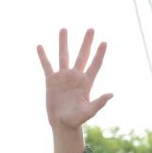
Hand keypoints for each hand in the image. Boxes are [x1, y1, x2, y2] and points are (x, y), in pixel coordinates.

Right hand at [37, 28, 112, 152]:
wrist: (62, 124)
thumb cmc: (77, 119)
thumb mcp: (89, 111)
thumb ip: (99, 102)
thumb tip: (111, 94)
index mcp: (86, 83)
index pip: (94, 65)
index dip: (99, 54)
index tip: (104, 42)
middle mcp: (75, 77)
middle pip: (82, 55)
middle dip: (86, 42)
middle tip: (91, 29)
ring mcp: (63, 77)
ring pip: (64, 56)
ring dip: (64, 42)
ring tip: (64, 29)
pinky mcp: (51, 81)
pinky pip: (47, 66)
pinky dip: (43, 56)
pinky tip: (40, 46)